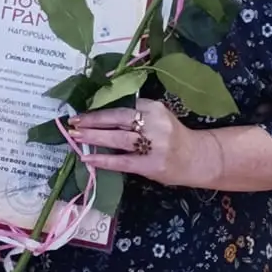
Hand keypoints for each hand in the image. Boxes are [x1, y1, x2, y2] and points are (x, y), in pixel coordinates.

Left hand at [73, 99, 218, 188]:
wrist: (198, 158)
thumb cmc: (172, 136)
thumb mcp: (158, 117)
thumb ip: (136, 114)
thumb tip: (100, 115)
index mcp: (154, 107)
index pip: (122, 106)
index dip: (100, 109)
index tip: (83, 111)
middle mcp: (154, 123)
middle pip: (118, 119)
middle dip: (93, 121)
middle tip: (73, 122)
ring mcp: (154, 145)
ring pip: (118, 139)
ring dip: (94, 138)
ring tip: (76, 137)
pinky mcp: (151, 165)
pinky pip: (123, 161)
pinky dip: (104, 161)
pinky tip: (88, 159)